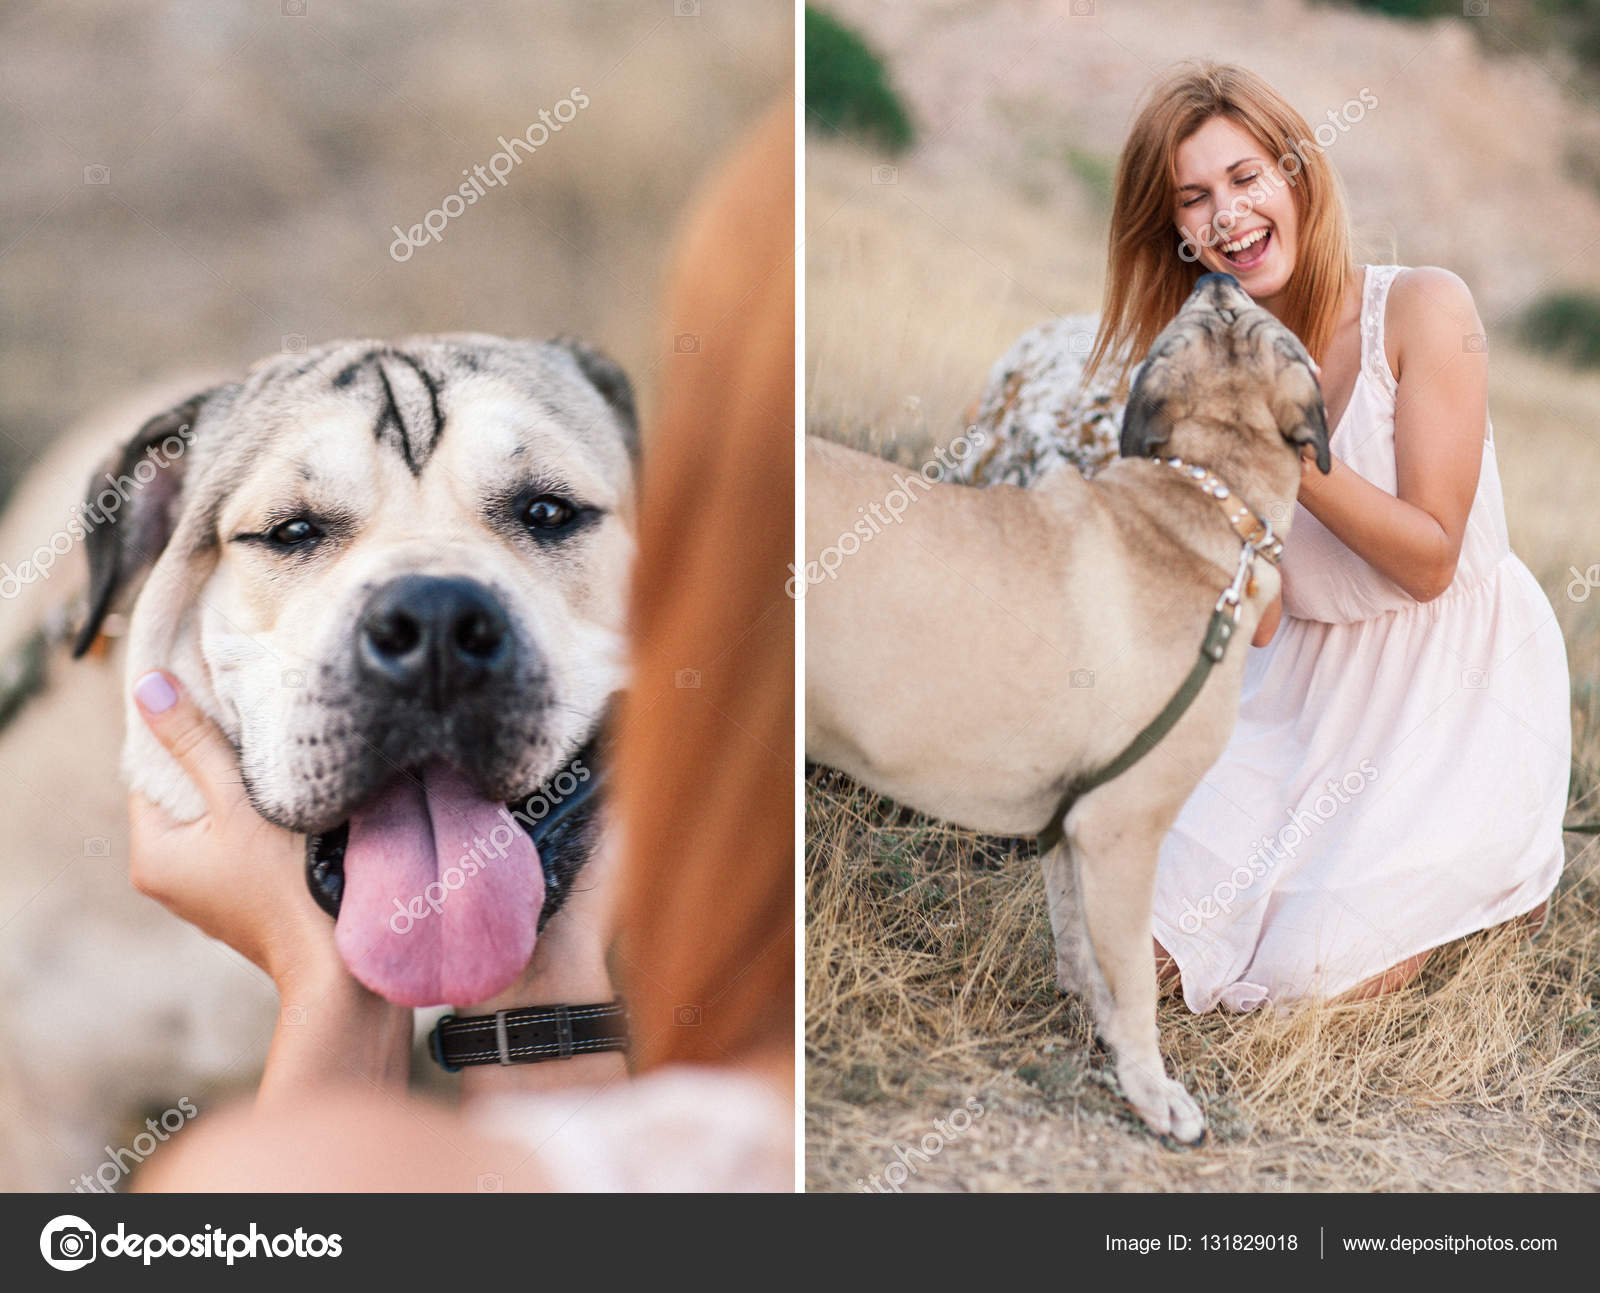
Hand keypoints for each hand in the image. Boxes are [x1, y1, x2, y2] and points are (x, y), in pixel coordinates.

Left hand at [127, 670, 342, 994]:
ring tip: (274, 767)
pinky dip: (253, 818)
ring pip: (211, 816)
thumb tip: (147, 687)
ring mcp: (203, 891)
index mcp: (152, 856)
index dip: (181, 734)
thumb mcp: (240, 802)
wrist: (337, 959)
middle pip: (182, 793)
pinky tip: (285, 805)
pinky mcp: (237, 897)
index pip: (151, 772)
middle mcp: (167, 878)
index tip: (214, 702)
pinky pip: (233, 841)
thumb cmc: (288, 881)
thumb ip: (195, 744)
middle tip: (250, 729)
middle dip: (213, 761)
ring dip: (238, 790)